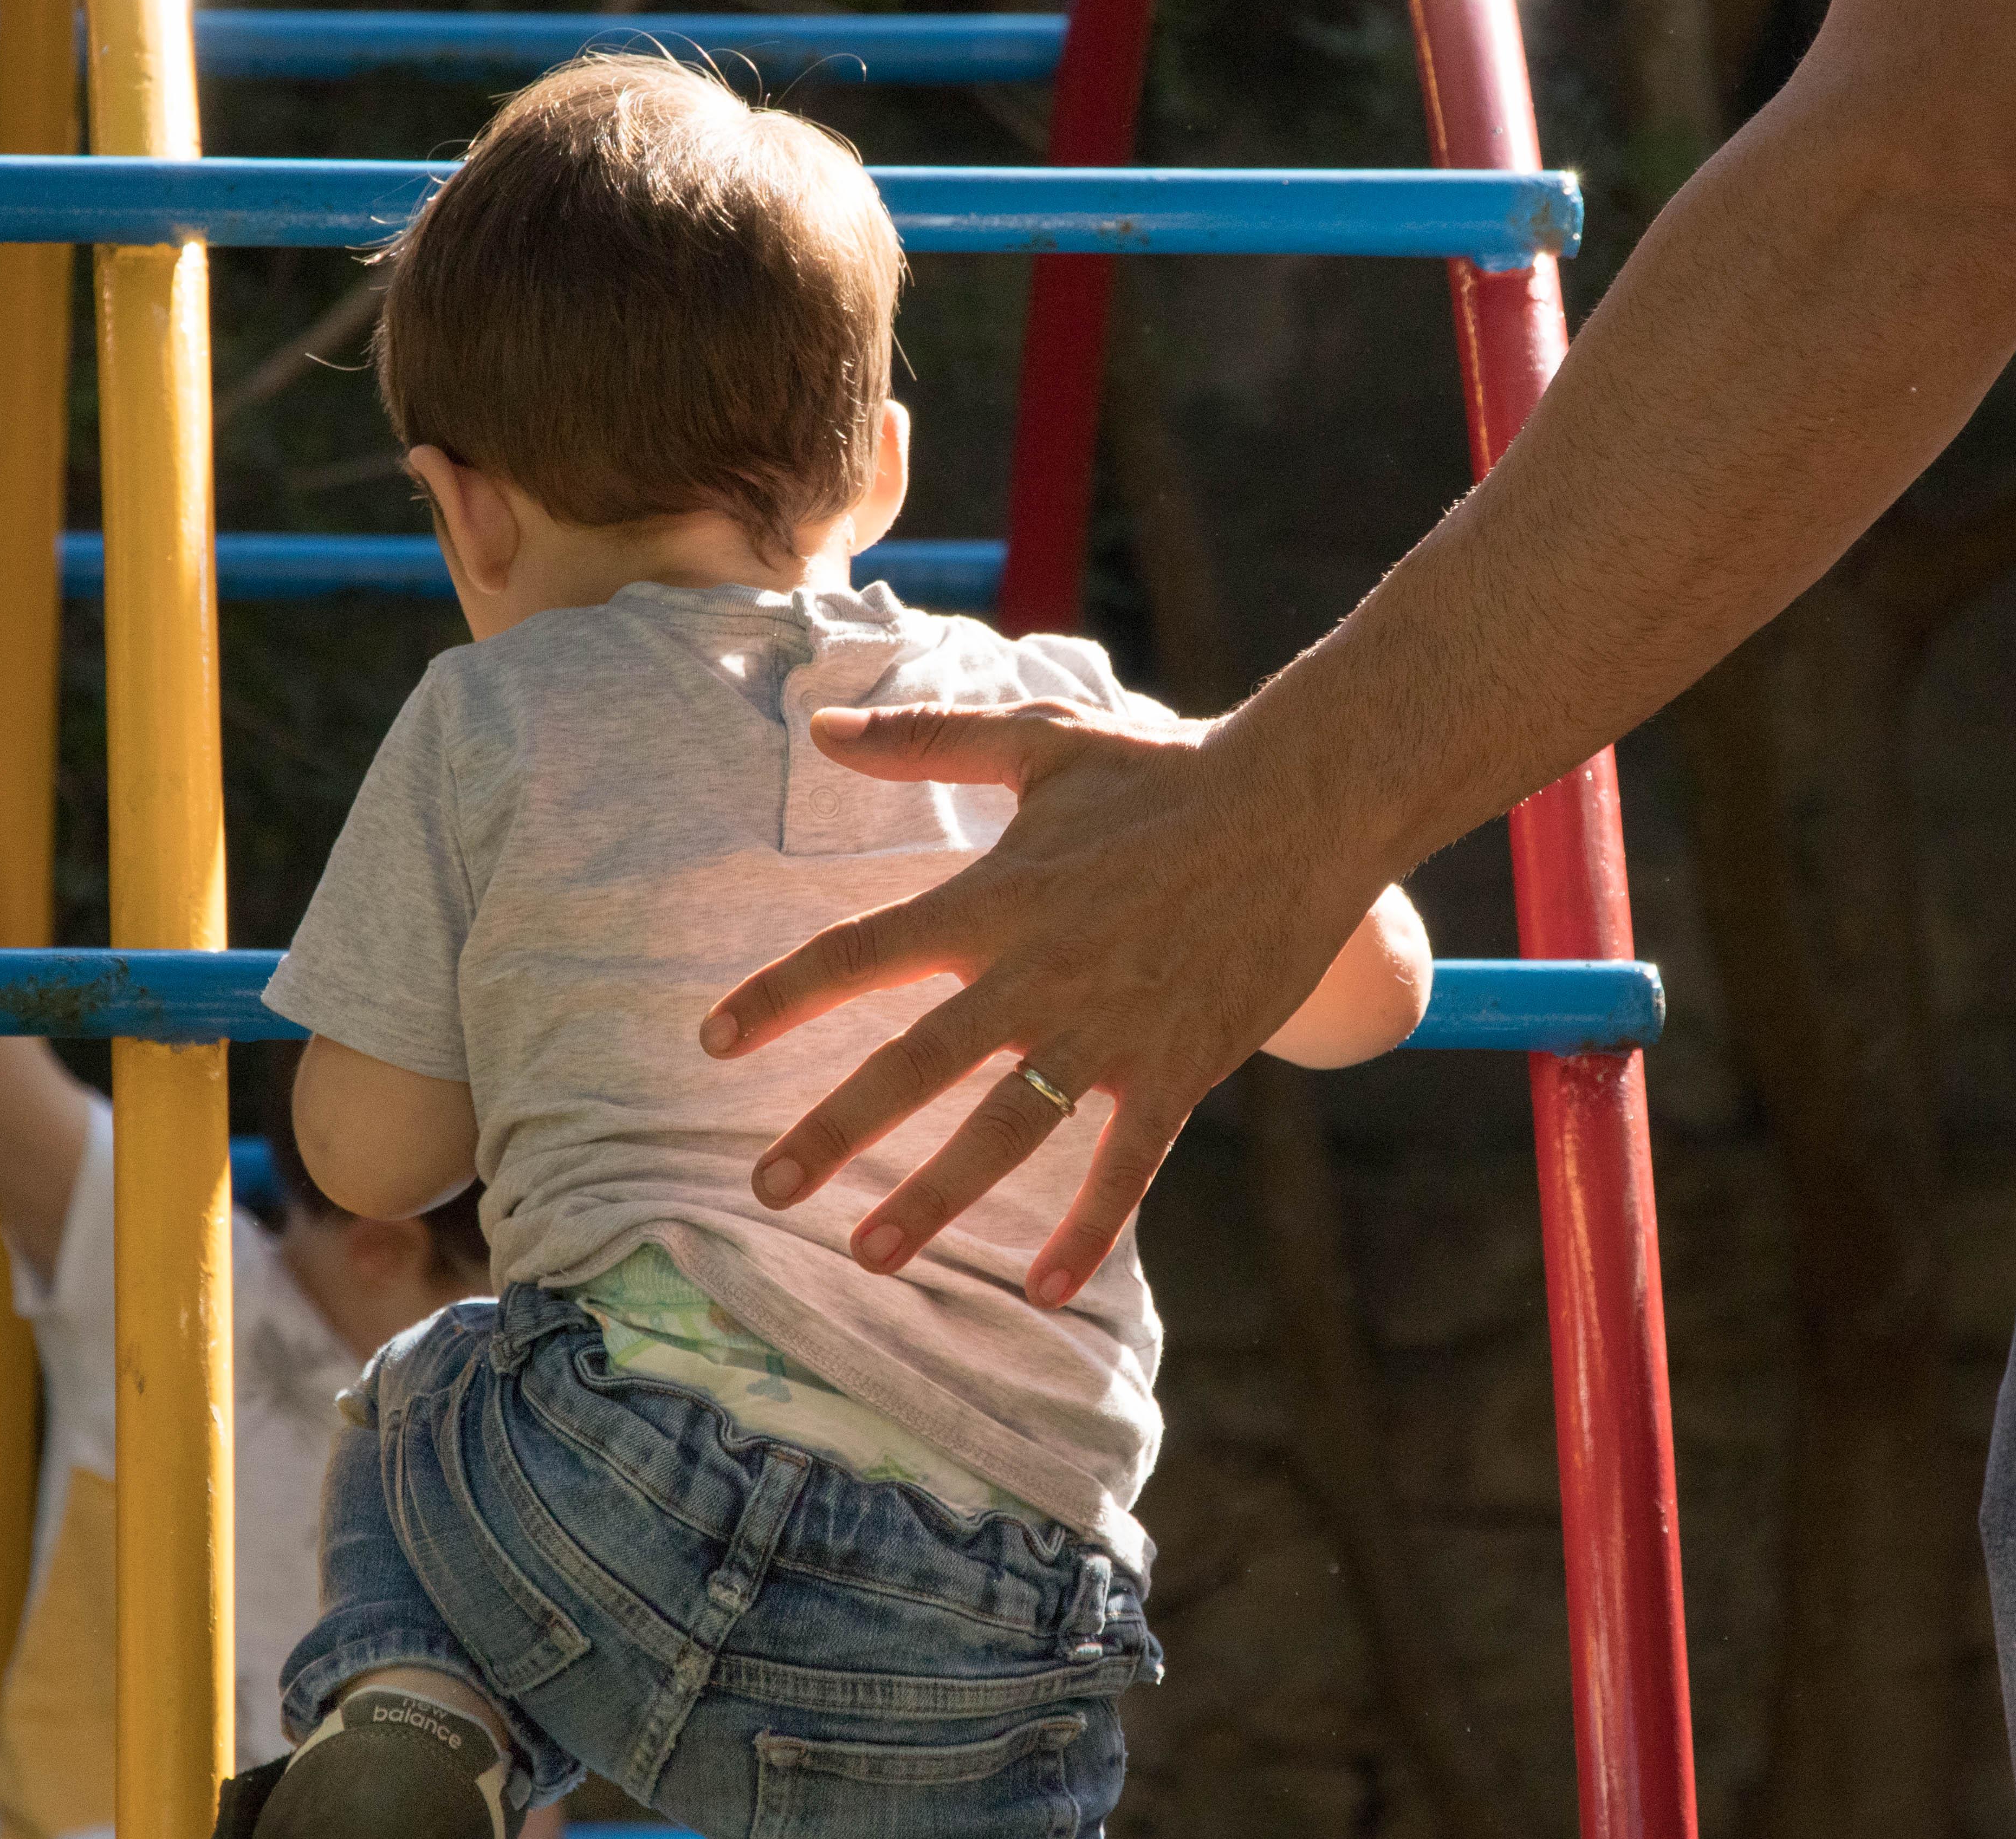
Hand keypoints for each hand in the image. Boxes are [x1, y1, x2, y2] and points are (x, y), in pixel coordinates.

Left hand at [703, 698, 1388, 1308]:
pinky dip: (1088, 1230)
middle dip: (836, 1131)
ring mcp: (1109, 1029)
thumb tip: (820, 725)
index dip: (782, 996)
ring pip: (1006, 1132)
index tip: (713, 1040)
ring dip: (935, 1199)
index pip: (861, 952)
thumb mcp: (1041, 740)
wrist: (1303, 807)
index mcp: (994, 899)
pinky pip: (1125, 1165)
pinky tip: (1043, 1290)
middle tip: (767, 1190)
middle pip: (916, 1064)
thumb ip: (925, 738)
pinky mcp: (1178, 1066)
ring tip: (871, 1254)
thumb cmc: (1165, 773)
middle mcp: (1038, 974)